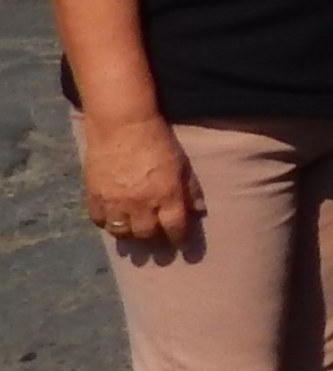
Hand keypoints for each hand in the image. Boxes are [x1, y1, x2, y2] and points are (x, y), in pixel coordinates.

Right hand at [78, 113, 198, 243]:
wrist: (122, 125)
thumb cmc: (157, 142)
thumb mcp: (182, 164)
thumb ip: (191, 190)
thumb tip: (199, 211)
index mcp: (166, 196)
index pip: (175, 228)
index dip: (178, 239)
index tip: (180, 245)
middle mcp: (141, 204)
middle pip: (146, 235)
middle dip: (153, 240)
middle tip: (154, 241)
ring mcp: (115, 202)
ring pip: (121, 233)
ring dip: (129, 234)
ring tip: (132, 232)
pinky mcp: (94, 196)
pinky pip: (99, 221)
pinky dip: (106, 224)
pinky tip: (112, 220)